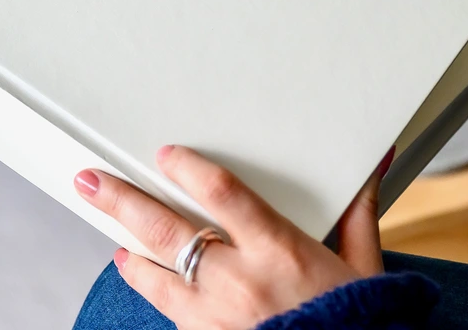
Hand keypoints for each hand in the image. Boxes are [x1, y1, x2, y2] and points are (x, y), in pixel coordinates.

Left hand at [74, 145, 392, 329]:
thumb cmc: (357, 323)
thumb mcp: (363, 265)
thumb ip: (358, 211)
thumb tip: (376, 162)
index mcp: (279, 250)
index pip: (221, 193)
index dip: (186, 169)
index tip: (165, 154)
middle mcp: (241, 280)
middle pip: (167, 231)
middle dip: (122, 202)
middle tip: (91, 181)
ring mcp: (218, 318)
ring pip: (156, 277)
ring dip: (130, 254)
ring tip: (114, 236)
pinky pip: (171, 316)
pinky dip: (155, 294)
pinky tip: (145, 280)